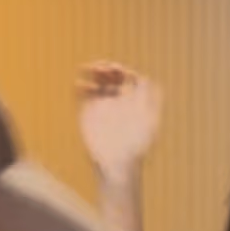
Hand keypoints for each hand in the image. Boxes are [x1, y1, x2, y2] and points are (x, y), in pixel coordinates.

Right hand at [78, 62, 162, 176]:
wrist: (118, 163)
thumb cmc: (138, 146)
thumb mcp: (149, 121)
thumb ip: (150, 99)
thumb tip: (145, 78)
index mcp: (133, 99)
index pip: (126, 76)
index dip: (121, 69)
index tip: (117, 69)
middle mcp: (117, 100)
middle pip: (110, 76)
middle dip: (106, 68)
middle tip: (101, 67)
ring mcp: (102, 105)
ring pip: (96, 82)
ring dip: (92, 72)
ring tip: (87, 68)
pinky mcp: (88, 113)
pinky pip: (82, 95)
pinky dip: (80, 87)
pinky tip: (79, 84)